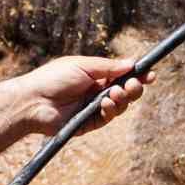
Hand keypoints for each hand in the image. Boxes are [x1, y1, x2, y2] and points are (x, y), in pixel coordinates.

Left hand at [18, 56, 152, 135]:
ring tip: (115, 93)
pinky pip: (109, 117)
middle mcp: (97, 91)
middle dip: (134, 87)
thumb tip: (131, 62)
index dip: (138, 75)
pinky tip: (106, 103)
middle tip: (134, 84)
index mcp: (95, 75)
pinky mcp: (90, 122)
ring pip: (121, 105)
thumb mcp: (83, 66)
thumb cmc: (53, 78)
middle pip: (126, 91)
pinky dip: (111, 109)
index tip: (151, 73)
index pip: (123, 75)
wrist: (34, 101)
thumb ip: (108, 67)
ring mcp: (94, 107)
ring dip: (123, 98)